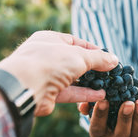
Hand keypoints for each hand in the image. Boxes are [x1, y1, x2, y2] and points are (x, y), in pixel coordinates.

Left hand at [0, 30, 117, 116]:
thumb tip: (114, 60)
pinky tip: (100, 96)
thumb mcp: (80, 56)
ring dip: (90, 82)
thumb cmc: (50, 62)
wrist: (24, 87)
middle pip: (74, 61)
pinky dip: (84, 94)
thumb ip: (99, 58)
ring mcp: (46, 75)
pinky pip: (69, 92)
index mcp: (50, 40)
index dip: (93, 49)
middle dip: (92, 67)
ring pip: (72, 78)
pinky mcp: (47, 93)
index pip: (76, 42)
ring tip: (108, 86)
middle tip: (110, 73)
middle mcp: (46, 56)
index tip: (108, 58)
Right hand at [78, 99, 137, 136]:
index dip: (100, 115)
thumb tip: (83, 105)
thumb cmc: (108, 101)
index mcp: (99, 133)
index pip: (97, 128)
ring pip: (136, 135)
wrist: (129, 104)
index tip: (104, 100)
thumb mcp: (97, 100)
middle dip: (124, 119)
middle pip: (120, 135)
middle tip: (128, 103)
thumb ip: (88, 102)